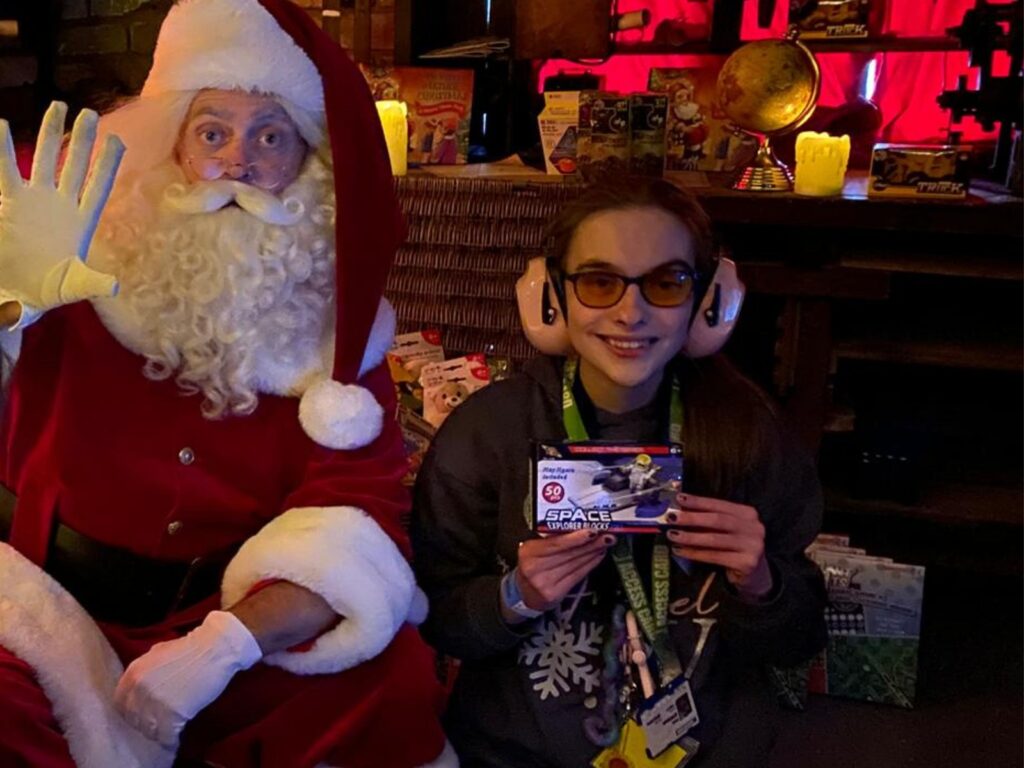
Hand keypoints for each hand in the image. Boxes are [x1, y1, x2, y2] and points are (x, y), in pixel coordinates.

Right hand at [0, 101, 123, 324]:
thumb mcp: (75, 286)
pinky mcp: (11, 204)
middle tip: (88, 111)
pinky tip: (1, 126)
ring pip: (45, 160)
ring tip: (57, 106)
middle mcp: (62, 205)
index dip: (108, 165)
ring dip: (50, 135)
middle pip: (75, 165)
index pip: (99, 187)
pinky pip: (6, 172)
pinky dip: (3, 150)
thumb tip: (113, 286)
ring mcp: (36, 201)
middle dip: (82, 140)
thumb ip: (92, 283)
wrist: (20, 293)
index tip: (118, 140)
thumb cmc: (51, 290)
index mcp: (83, 222)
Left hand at [114, 610, 261, 747]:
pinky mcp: (172, 712)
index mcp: (134, 672)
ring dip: (158, 732)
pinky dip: (171, 739)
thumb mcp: (159, 652)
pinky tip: (176, 737)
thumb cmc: (192, 648)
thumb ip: (146, 669)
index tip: (143, 714)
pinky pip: (166, 735)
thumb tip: (141, 684)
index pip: (121, 703)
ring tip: (168, 731)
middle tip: (158, 723)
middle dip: (145, 723)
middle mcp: (139, 688)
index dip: (132, 711)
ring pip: (149, 729)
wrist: (216, 647)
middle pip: (134, 719)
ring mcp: (155, 701)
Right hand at [515, 529, 615, 612]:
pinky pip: (577, 577)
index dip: (576, 538)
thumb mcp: (535, 549)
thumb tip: (579, 527)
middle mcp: (534, 569)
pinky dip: (589, 565)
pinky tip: (597, 557)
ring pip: (575, 565)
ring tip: (604, 544)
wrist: (523, 592)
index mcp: (528, 552)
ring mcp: (544, 583)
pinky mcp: (554, 595)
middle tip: (606, 535)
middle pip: (568, 554)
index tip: (592, 531)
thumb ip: (553, 539)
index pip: (556, 543)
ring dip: (593, 553)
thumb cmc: (532, 565)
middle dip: (591, 544)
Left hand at [666, 493, 772, 598]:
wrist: (755, 575)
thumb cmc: (734, 548)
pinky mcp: (747, 562)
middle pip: (717, 520)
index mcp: (748, 514)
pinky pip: (714, 556)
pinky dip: (694, 553)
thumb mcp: (726, 530)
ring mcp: (753, 545)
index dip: (698, 501)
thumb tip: (680, 510)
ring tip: (672, 535)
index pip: (719, 505)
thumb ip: (708, 520)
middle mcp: (754, 527)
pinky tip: (680, 551)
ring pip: (714, 539)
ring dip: (690, 537)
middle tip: (671, 517)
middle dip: (692, 518)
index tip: (679, 498)